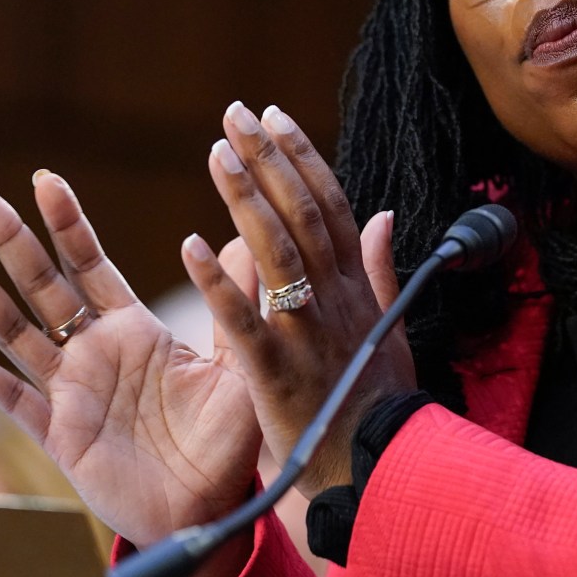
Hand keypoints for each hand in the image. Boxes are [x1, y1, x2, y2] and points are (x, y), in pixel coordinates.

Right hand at [0, 175, 261, 549]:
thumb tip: (242, 239)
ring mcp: (71, 391)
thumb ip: (233, 306)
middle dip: (11, 241)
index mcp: (134, 330)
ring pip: (16, 333)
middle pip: (43, 285)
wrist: (210, 506)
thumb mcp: (239, 363)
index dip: (67, 223)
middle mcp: (94, 353)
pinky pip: (13, 400)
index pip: (92, 264)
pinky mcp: (60, 434)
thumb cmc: (226, 438)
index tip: (44, 179)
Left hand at [189, 101, 415, 498]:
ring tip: (218, 151)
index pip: (329, 204)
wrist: (377, 464)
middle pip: (302, 213)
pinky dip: (217, 281)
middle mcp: (334, 296)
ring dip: (246, 197)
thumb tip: (381, 213)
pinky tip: (188, 244)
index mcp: (355, 284)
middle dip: (269, 158)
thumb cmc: (379, 397)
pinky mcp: (277, 370)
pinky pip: (243, 320)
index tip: (274, 115)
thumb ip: (378, 266)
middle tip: (236, 113)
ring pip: (277, 250)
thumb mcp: (388, 325)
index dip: (301, 156)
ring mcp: (306, 331)